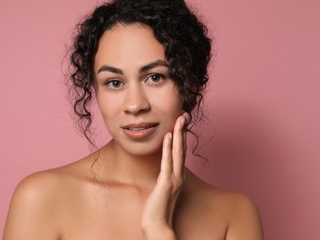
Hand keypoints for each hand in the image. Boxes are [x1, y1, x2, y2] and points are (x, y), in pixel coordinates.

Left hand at [141, 112, 189, 238]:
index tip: (180, 124)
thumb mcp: (162, 190)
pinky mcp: (165, 184)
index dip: (181, 137)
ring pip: (177, 152)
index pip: (180, 153)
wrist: (157, 226)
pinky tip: (168, 136)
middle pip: (181, 149)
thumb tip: (161, 171)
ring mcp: (173, 179)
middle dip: (182, 131)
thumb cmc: (158, 210)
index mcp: (177, 177)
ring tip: (179, 120)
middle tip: (184, 115)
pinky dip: (167, 148)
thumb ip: (163, 179)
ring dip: (178, 135)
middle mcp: (178, 176)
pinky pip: (166, 162)